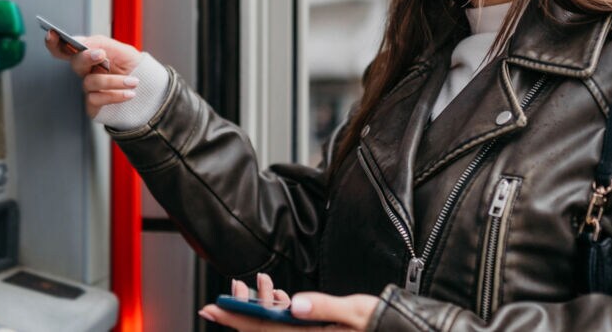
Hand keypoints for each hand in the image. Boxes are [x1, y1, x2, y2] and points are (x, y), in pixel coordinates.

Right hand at [43, 32, 142, 117]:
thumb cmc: (131, 66)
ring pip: (90, 82)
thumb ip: (100, 43)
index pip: (66, 48)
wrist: (147, 87)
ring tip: (132, 82)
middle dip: (87, 58)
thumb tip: (81, 43)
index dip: (55, 42)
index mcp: (89, 55)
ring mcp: (88, 88)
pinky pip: (97, 99)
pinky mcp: (92, 105)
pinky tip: (128, 93)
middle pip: (75, 63)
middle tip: (101, 54)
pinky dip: (115, 95)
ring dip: (114, 81)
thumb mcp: (121, 49)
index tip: (52, 34)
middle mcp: (85, 71)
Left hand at [198, 273, 379, 330]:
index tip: (212, 309)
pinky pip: (286, 325)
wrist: (399, 330)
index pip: (262, 328)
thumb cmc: (382, 322)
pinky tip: (277, 295)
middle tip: (224, 295)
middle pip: (261, 329)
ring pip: (272, 325)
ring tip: (255, 284)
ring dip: (259, 306)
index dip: (234, 318)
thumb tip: (295, 304)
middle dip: (239, 311)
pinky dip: (277, 308)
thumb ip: (324, 307)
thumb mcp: (356, 312)